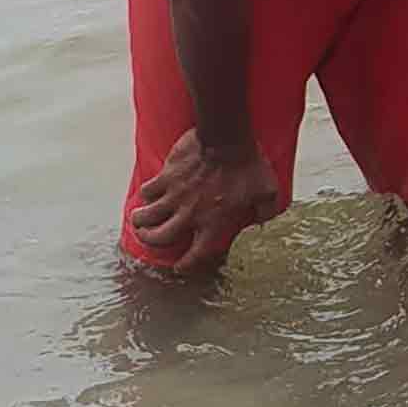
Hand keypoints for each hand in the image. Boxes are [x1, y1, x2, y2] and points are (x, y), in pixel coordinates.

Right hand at [129, 129, 279, 272]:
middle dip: (151, 241)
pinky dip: (145, 194)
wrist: (227, 140)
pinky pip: (147, 191)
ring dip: (140, 221)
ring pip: (146, 217)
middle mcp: (190, 215)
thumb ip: (265, 211)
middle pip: (160, 238)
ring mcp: (174, 196)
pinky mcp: (165, 177)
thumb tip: (261, 220)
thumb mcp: (268, 192)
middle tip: (148, 237)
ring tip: (139, 220)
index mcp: (214, 223)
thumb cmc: (249, 166)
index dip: (187, 264)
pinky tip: (148, 193)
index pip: (196, 253)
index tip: (180, 267)